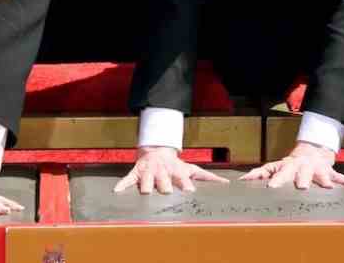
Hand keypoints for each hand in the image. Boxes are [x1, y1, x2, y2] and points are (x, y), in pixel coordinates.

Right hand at [113, 146, 228, 194]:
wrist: (157, 151)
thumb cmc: (176, 165)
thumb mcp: (192, 169)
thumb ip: (208, 178)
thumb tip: (226, 184)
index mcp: (176, 172)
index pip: (182, 179)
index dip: (185, 185)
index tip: (189, 192)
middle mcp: (162, 172)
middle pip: (163, 181)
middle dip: (164, 186)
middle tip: (166, 192)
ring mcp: (148, 172)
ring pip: (146, 181)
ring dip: (146, 186)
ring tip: (146, 191)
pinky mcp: (136, 173)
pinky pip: (128, 179)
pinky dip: (122, 184)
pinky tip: (117, 191)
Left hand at [239, 141, 343, 189]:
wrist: (312, 152)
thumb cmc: (290, 164)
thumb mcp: (275, 166)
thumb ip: (259, 173)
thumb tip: (242, 179)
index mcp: (288, 166)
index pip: (280, 172)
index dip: (276, 179)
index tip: (270, 188)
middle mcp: (303, 166)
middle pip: (301, 173)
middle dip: (302, 179)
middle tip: (302, 187)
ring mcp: (317, 169)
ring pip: (321, 175)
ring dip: (324, 180)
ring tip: (329, 188)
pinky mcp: (329, 172)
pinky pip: (338, 177)